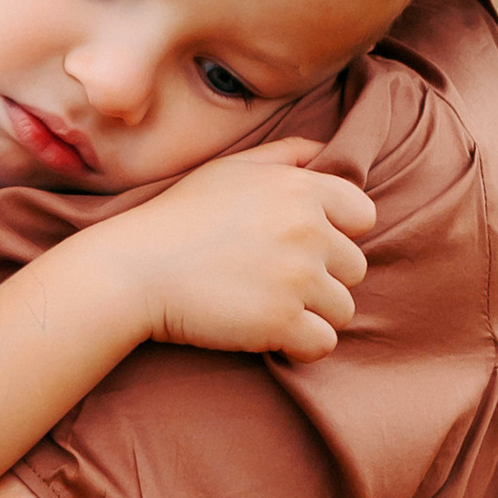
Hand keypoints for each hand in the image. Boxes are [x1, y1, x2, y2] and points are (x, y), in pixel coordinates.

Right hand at [96, 138, 375, 363]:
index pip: (363, 215)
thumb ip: (284, 155)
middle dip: (323, 278)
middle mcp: (307, 229)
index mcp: (300, 189)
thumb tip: (325, 152)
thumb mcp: (230, 170)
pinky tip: (270, 335)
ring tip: (269, 307)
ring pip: (343, 309)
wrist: (133, 269)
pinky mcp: (280, 321)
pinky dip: (300, 346)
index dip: (338, 233)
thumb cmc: (178, 216)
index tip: (301, 245)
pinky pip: (323, 344)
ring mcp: (296, 277)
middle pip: (355, 267)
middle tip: (274, 280)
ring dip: (313, 314)